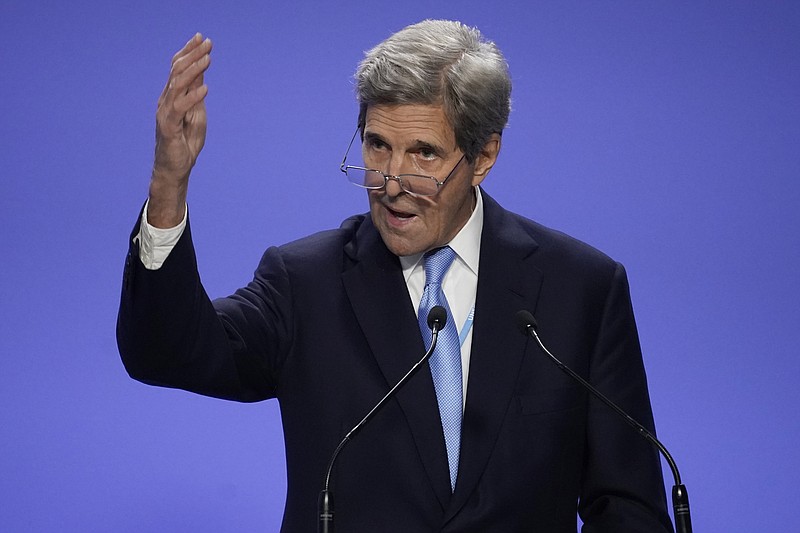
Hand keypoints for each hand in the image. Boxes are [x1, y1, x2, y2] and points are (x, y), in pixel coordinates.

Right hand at [148, 33, 211, 227]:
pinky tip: (206, 89)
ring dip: (194, 71)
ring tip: (208, 59)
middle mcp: (165, 100)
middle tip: (207, 43)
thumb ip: (196, 95)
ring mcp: (165, 112)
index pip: (177, 68)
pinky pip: (180, 108)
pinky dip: (193, 97)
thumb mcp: (196, 114)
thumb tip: (201, 76)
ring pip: (177, 85)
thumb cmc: (185, 142)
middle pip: (177, 72)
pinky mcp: (168, 127)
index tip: (201, 38)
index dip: (188, 52)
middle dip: (192, 55)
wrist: (176, 168)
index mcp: (172, 96)